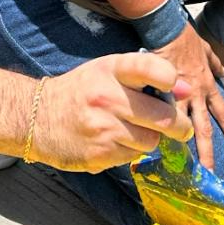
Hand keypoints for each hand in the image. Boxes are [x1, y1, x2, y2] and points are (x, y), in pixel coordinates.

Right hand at [30, 53, 193, 172]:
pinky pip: (132, 157)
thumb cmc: (83, 90)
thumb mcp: (110, 71)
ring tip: (139, 131)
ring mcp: (103, 128)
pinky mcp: (98, 154)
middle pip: (162, 116)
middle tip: (181, 128)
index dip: (168, 77)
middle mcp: (108, 98)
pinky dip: (131, 151)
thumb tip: (186, 89)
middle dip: (179, 125)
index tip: (174, 86)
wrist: (37, 117)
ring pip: (151, 141)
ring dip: (152, 139)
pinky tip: (118, 141)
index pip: (149, 68)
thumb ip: (148, 76)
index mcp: (111, 70)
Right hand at [155, 23, 223, 170]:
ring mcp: (178, 97)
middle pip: (205, 129)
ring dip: (182, 147)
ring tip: (177, 166)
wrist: (169, 31)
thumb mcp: (207, 50)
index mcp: (208, 86)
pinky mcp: (160, 94)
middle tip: (212, 173)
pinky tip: (151, 147)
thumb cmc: (186, 40)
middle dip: (208, 153)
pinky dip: (156, 130)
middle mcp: (197, 96)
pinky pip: (159, 116)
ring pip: (182, 128)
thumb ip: (216, 63)